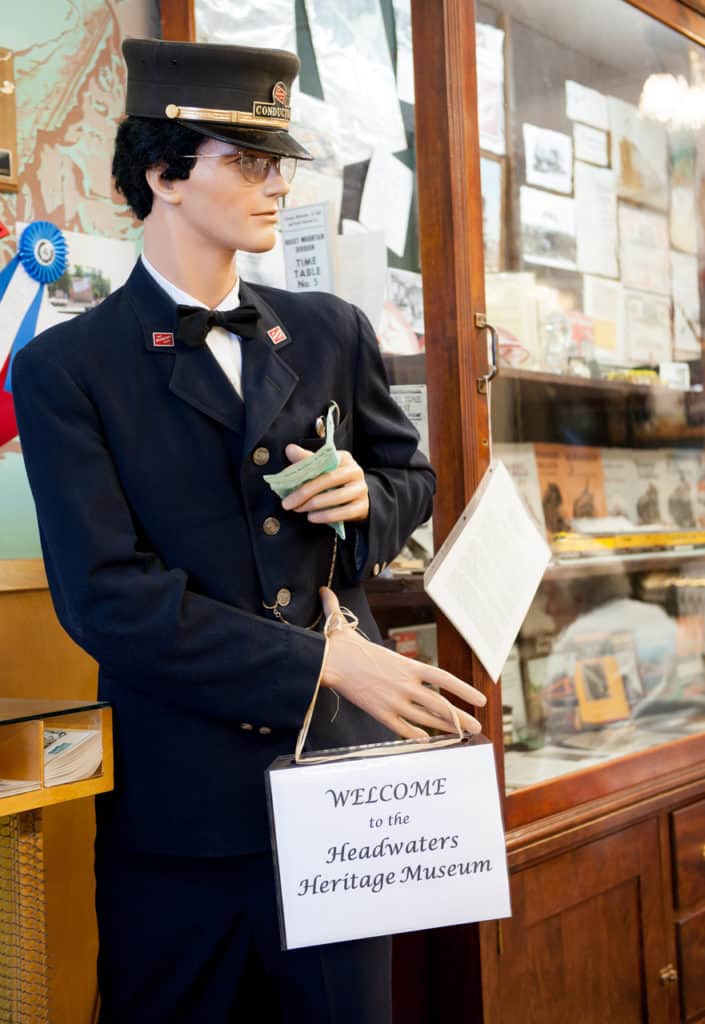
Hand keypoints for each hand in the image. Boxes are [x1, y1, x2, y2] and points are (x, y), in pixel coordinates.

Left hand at [281, 444, 369, 523]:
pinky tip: (312, 518)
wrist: (358, 499)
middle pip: (329, 479)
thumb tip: (289, 449)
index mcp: (343, 458)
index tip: (286, 480)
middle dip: (305, 492)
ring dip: (314, 505)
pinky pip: (344, 512)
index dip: (304, 469)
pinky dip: (326, 516)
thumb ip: (307, 460)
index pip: (323, 461)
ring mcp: (360, 489)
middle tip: (287, 503)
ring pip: (337, 497)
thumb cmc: (335, 482)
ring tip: (298, 510)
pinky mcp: (363, 506)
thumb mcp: (323, 469)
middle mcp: (355, 471)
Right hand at [319, 587, 485, 739]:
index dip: (464, 690)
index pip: (444, 678)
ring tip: (461, 735)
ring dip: (446, 728)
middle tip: (477, 725)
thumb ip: (342, 610)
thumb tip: (325, 590)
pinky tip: (428, 741)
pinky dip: (418, 736)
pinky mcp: (380, 714)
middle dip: (462, 717)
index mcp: (407, 665)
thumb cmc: (340, 646)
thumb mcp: (348, 626)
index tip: (481, 699)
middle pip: (441, 704)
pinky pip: (404, 729)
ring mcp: (394, 702)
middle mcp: (406, 685)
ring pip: (427, 719)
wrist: (327, 663)